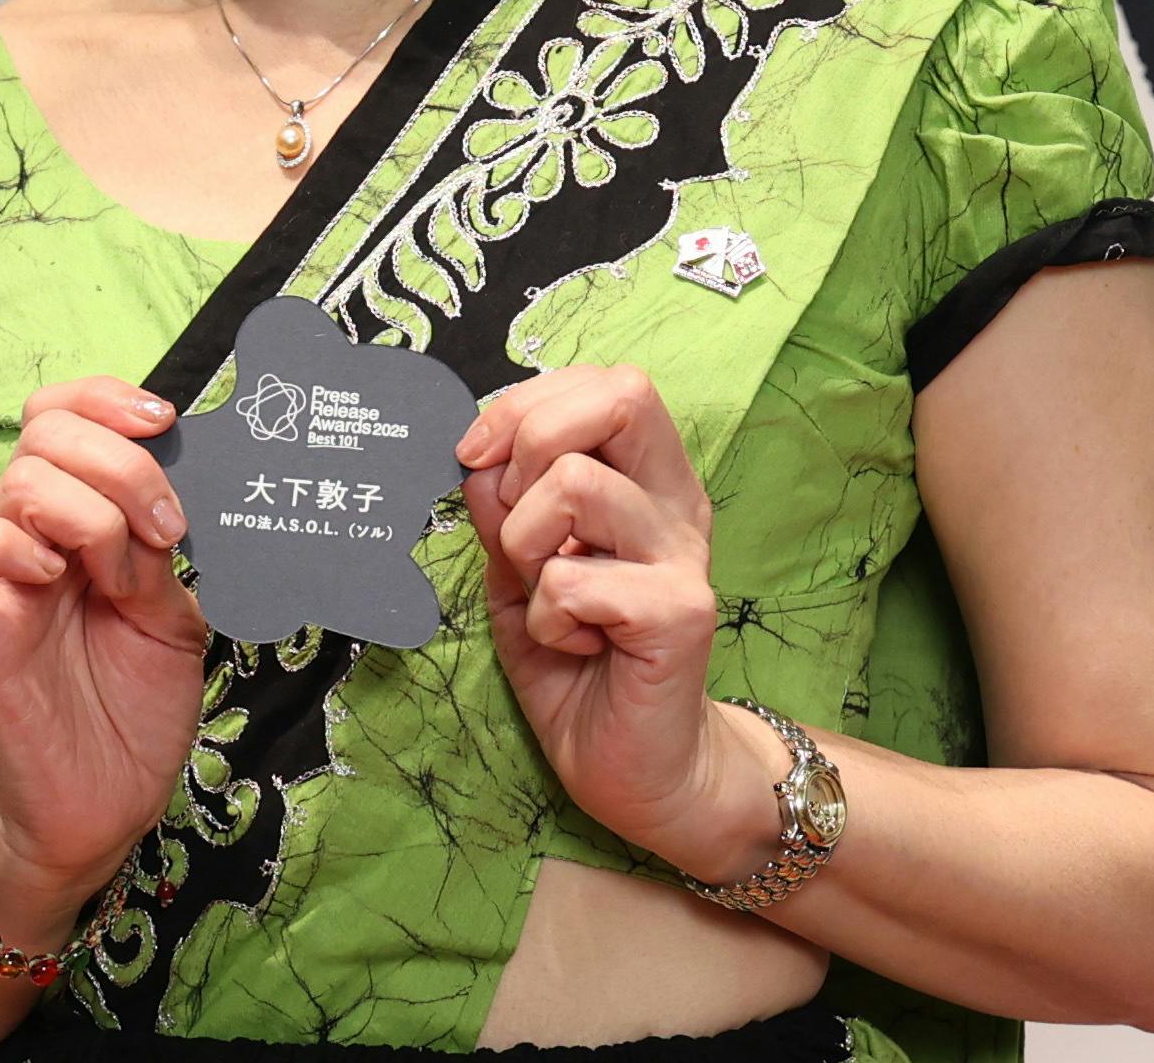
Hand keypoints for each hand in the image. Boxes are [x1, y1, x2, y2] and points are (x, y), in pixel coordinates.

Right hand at [0, 376, 208, 904]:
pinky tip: (52, 580)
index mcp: (81, 518)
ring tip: (122, 577)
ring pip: (16, 482)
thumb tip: (173, 487)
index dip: (104, 397)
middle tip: (164, 531)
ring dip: (89, 514)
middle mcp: (34, 535)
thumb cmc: (135, 710)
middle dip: (119, 465)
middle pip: (44, 433)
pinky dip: (6, 546)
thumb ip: (165, 548)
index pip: (62, 413)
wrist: (106, 806)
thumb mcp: (176, 613)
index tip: (162, 420)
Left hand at [457, 364, 761, 874]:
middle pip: (621, 394)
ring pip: (574, 484)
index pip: (606, 383)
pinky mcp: (679, 614)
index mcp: (646, 482)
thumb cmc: (583, 667)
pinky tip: (576, 647)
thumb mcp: (521, 573)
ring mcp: (682, 557)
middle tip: (517, 526)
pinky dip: (547, 616)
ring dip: (525, 544)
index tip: (477, 453)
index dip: (527, 402)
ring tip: (547, 599)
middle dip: (531, 441)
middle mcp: (675, 505)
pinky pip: (574, 579)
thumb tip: (471, 452)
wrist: (645, 770)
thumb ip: (501, 510)